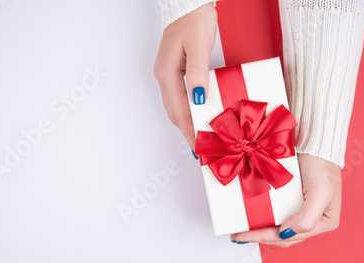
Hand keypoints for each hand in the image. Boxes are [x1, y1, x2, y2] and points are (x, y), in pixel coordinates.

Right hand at [153, 3, 217, 149]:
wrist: (188, 2)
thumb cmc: (194, 19)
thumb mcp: (199, 46)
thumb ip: (199, 73)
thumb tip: (198, 100)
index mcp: (167, 74)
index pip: (179, 110)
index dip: (188, 130)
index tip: (197, 147)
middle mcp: (164, 76)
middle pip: (174, 112)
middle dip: (186, 131)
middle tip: (200, 148)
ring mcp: (167, 73)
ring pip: (175, 106)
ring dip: (186, 122)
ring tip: (198, 136)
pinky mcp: (174, 69)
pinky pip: (179, 96)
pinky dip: (187, 110)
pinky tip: (197, 114)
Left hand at [231, 154, 341, 246]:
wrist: (315, 141)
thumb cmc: (321, 165)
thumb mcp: (320, 193)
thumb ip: (307, 219)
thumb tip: (286, 234)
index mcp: (324, 222)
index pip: (290, 237)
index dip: (266, 238)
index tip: (245, 236)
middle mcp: (312, 219)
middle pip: (282, 236)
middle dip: (260, 237)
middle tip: (238, 236)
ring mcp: (301, 209)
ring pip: (277, 226)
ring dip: (259, 230)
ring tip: (241, 230)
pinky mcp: (291, 198)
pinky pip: (275, 212)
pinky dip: (262, 216)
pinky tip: (250, 215)